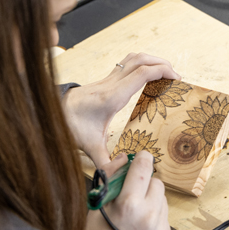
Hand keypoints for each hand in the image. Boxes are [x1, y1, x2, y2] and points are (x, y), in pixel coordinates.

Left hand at [62, 53, 179, 166]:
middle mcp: (112, 84)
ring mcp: (108, 79)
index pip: (141, 73)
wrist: (52, 111)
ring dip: (152, 60)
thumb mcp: (89, 146)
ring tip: (165, 72)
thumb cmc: (70, 125)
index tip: (176, 79)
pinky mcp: (106, 80)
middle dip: (162, 64)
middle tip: (176, 76)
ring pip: (134, 58)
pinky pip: (127, 64)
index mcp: (113, 97)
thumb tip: (122, 171)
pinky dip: (141, 63)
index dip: (162, 71)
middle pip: (141, 60)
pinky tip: (147, 75)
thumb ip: (105, 161)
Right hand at [82, 152, 171, 229]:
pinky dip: (155, 217)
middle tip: (131, 194)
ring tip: (134, 215)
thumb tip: (125, 157)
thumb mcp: (97, 204)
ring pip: (163, 199)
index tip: (140, 158)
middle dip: (145, 184)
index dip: (142, 159)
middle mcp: (148, 216)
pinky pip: (164, 217)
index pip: (144, 167)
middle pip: (156, 182)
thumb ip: (111, 176)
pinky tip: (140, 228)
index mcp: (128, 204)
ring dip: (151, 201)